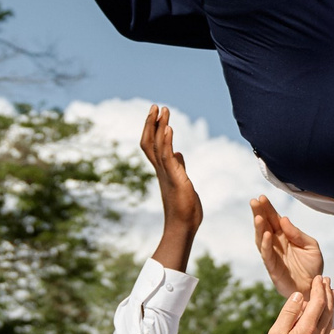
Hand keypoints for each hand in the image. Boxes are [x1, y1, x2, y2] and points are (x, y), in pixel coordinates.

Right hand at [141, 106, 201, 271]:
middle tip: (156, 106)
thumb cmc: (184, 209)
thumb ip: (178, 167)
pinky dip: (167, 140)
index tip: (157, 114)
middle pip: (149, 142)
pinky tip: (169, 127)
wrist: (183, 227)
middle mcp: (160, 170)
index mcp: (163, 170)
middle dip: (151, 123)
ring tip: (163, 109)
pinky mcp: (174, 177)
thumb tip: (179, 154)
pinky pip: (167, 156)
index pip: (152, 145)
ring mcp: (166, 173)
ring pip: (157, 145)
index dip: (152, 129)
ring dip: (159, 126)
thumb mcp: (183, 183)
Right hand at [250, 197, 324, 299]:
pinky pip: (267, 255)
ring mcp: (274, 256)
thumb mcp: (311, 247)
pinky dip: (266, 244)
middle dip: (259, 213)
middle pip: (265, 226)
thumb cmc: (313, 268)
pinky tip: (266, 234)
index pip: (274, 220)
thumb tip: (284, 220)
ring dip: (259, 228)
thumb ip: (298, 234)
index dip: (268, 209)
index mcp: (286, 237)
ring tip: (258, 216)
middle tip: (254, 202)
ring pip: (262, 239)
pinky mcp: (273, 268)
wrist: (314, 289)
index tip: (262, 197)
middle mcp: (277, 244)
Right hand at [257, 276, 333, 333]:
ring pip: (332, 320)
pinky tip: (329, 318)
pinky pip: (330, 331)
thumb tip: (299, 295)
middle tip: (328, 280)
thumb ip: (288, 314)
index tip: (319, 277)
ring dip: (333, 304)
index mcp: (308, 330)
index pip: (318, 302)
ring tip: (333, 293)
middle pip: (329, 310)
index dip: (319, 288)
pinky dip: (331, 319)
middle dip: (329, 293)